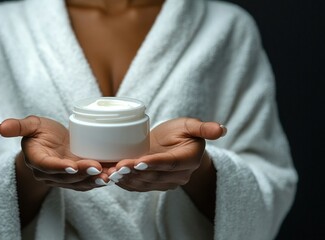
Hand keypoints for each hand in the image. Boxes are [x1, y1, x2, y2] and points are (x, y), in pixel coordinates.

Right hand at [0, 115, 109, 190]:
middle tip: (98, 168)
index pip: (47, 166)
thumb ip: (18, 126)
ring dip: (93, 180)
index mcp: (37, 160)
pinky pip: (86, 183)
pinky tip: (111, 176)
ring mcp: (63, 179)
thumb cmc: (40, 132)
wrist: (50, 143)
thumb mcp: (31, 125)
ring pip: (78, 183)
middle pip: (66, 177)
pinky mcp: (75, 179)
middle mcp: (49, 174)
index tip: (72, 166)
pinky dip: (98, 181)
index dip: (59, 167)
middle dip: (83, 174)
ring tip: (108, 175)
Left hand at [107, 117, 225, 190]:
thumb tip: (222, 129)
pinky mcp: (153, 186)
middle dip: (134, 172)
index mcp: (189, 159)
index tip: (138, 161)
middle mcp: (178, 175)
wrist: (173, 145)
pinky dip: (124, 183)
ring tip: (111, 172)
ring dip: (126, 179)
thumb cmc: (181, 133)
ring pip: (144, 183)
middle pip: (154, 176)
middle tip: (117, 167)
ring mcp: (166, 183)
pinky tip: (110, 177)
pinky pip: (138, 187)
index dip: (154, 163)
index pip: (170, 163)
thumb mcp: (191, 126)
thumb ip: (203, 128)